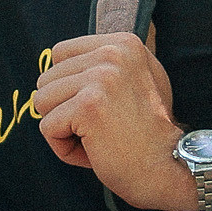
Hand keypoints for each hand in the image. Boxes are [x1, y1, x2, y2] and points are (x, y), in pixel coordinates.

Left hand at [32, 33, 190, 210]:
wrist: (170, 167)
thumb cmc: (151, 132)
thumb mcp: (141, 79)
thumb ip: (111, 62)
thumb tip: (64, 54)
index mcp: (123, 43)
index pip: (60, 54)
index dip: (69, 87)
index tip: (102, 107)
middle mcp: (112, 53)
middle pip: (46, 79)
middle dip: (64, 111)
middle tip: (103, 127)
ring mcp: (100, 78)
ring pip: (42, 102)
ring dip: (64, 130)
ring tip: (99, 138)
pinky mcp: (87, 106)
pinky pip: (47, 128)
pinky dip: (65, 148)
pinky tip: (96, 150)